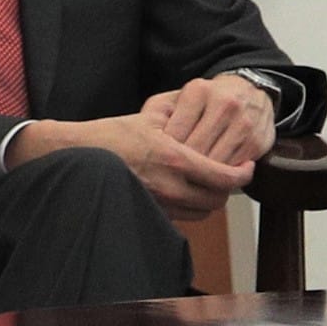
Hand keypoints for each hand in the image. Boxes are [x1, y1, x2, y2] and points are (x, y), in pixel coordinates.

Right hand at [36, 100, 261, 225]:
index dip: (242, 175)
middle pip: (217, 200)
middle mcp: (170, 186)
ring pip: (201, 213)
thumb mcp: (152, 115)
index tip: (248, 167)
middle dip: (229, 189)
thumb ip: (183, 113)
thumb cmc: (114, 133)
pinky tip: (188, 191)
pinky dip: (191, 207)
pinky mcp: (149, 212)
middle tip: (232, 174)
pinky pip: (181, 217)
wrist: (78, 156)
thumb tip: (209, 108)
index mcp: (175, 159)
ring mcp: (158, 203)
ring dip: (210, 199)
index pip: (223, 177)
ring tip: (211, 183)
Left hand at [141, 74, 275, 173]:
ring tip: (187, 185)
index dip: (164, 155)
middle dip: (181, 169)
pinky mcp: (257, 141)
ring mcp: (243, 123)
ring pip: (215, 162)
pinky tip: (210, 180)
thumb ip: (159, 111)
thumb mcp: (182, 97)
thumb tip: (144, 136)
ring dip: (201, 178)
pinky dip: (221, 178)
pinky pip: (233, 169)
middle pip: (195, 150)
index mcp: (199, 91)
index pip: (175, 133)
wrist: (251, 92)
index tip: (158, 167)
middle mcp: (224, 104)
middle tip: (170, 182)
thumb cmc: (209, 100)